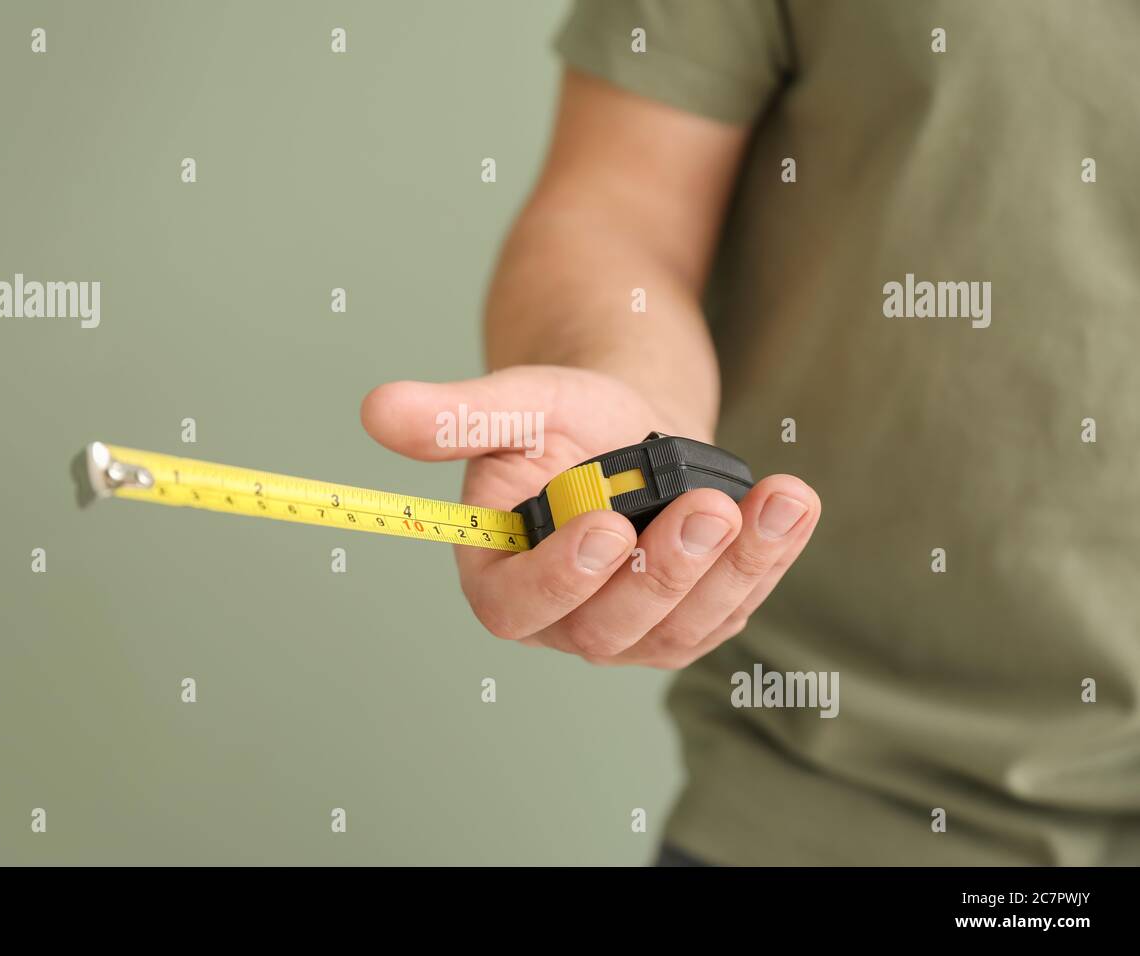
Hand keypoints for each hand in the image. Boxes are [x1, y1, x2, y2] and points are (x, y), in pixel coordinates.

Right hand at [361, 365, 819, 668]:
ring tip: (777, 499)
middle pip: (610, 627)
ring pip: (682, 627)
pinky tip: (791, 507)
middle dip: (665, 571)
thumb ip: (455, 417)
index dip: (559, 577)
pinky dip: (768, 559)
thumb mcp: (515, 404)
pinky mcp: (692, 620)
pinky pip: (732, 607)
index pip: (518, 603)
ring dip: (735, 569)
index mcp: (502, 578)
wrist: (629, 427)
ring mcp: (633, 630)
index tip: (605, 525)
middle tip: (707, 508)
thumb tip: (376, 408)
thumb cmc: (564, 418)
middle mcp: (565, 622)